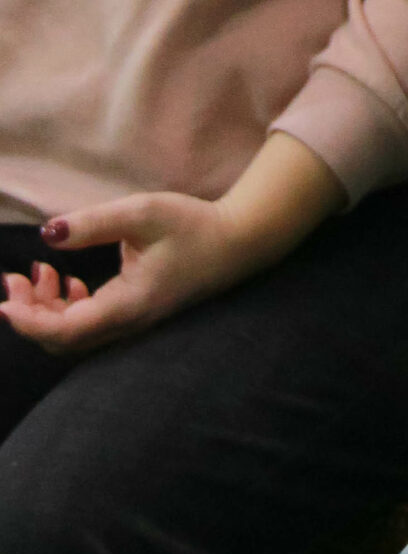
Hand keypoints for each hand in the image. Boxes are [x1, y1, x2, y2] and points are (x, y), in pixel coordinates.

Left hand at [1, 193, 273, 355]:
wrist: (237, 242)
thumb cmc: (193, 225)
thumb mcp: (143, 213)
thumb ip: (94, 223)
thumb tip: (47, 234)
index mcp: (128, 304)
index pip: (66, 331)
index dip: (28, 320)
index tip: (5, 298)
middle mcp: (128, 323)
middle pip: (63, 340)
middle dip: (29, 314)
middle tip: (14, 279)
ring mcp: (132, 323)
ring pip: (74, 336)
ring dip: (45, 311)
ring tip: (38, 274)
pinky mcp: (134, 315)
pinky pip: (89, 327)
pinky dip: (66, 309)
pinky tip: (68, 282)